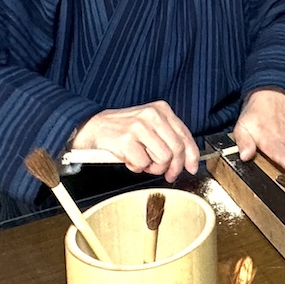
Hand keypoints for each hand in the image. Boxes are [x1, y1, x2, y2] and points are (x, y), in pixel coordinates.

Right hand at [71, 101, 199, 179]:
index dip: (191, 157)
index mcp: (161, 110)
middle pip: (177, 150)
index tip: (191, 168)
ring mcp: (138, 126)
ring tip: (143, 162)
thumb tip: (187, 161)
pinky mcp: (126, 139)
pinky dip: (137, 167)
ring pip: (162, 158)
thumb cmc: (123, 130)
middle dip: (173, 167)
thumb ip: (169, 138)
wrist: (93, 127)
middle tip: (166, 174)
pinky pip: (142, 163)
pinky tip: (130, 159)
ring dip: (153, 168)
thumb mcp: (150, 126)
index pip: (185, 136)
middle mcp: (152, 115)